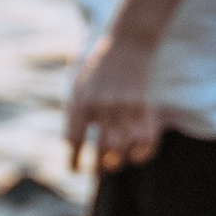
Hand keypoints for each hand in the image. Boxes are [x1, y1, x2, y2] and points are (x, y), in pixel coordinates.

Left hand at [66, 32, 164, 168]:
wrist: (127, 43)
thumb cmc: (97, 65)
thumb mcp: (76, 84)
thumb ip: (73, 110)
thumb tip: (70, 144)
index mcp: (80, 101)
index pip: (73, 141)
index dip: (73, 160)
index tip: (74, 169)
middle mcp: (102, 106)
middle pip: (98, 150)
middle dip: (97, 167)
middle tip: (96, 171)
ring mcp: (125, 107)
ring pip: (121, 148)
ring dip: (117, 162)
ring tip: (112, 165)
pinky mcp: (143, 106)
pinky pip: (146, 139)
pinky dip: (142, 153)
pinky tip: (135, 156)